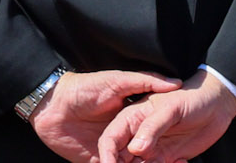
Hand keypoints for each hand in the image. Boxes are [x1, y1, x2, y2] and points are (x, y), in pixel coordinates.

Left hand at [26, 69, 178, 162]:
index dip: (167, 142)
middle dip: (155, 161)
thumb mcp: (116, 81)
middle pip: (144, 154)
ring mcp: (109, 151)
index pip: (151, 133)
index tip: (185, 151)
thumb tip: (174, 83)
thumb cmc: (84, 88)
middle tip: (178, 162)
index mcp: (129, 118)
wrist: (50, 104)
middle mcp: (122, 136)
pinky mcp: (94, 162)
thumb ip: (144, 82)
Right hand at [98, 70, 235, 162]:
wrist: (216, 105)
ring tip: (163, 162)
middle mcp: (137, 135)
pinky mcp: (165, 157)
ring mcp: (151, 147)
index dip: (107, 156)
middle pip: (120, 158)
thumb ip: (152, 127)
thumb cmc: (191, 98)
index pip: (110, 139)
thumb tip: (135, 149)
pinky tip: (180, 161)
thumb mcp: (171, 109)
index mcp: (131, 117)